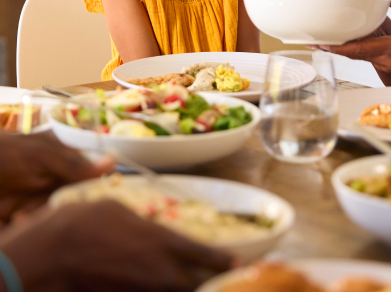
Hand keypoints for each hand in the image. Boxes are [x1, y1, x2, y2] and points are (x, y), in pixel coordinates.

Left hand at [0, 132, 113, 223]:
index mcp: (66, 155)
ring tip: (22, 212)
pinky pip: (42, 222)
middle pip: (79, 194)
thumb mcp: (42, 155)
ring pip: (60, 210)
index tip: (99, 192)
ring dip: (43, 214)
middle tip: (52, 204)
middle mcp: (59, 175)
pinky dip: (30, 223)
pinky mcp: (29, 212)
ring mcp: (43, 194)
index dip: (98, 182)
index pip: (93, 169)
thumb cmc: (7, 154)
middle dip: (67, 203)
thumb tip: (113, 162)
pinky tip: (16, 218)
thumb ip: (75, 163)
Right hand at [0, 200, 232, 291]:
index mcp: (163, 242)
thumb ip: (145, 223)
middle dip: (207, 283)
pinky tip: (154, 288)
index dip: (222, 261)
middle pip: (195, 285)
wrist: (51, 254)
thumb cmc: (87, 222)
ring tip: (187, 283)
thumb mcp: (120, 211)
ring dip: (182, 289)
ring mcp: (142, 291)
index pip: (204, 255)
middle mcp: (160, 272)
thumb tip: (152, 229)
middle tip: (213, 279)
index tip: (235, 264)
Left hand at [319, 0, 390, 80]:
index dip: (337, 45)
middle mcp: (382, 60)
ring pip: (354, 56)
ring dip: (337, 48)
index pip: (358, 49)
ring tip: (319, 39)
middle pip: (350, 54)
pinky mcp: (382, 65)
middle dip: (330, 47)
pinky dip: (349, 49)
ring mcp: (381, 64)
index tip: (321, 40)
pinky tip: (339, 42)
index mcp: (389, 49)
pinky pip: (361, 56)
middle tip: (311, 39)